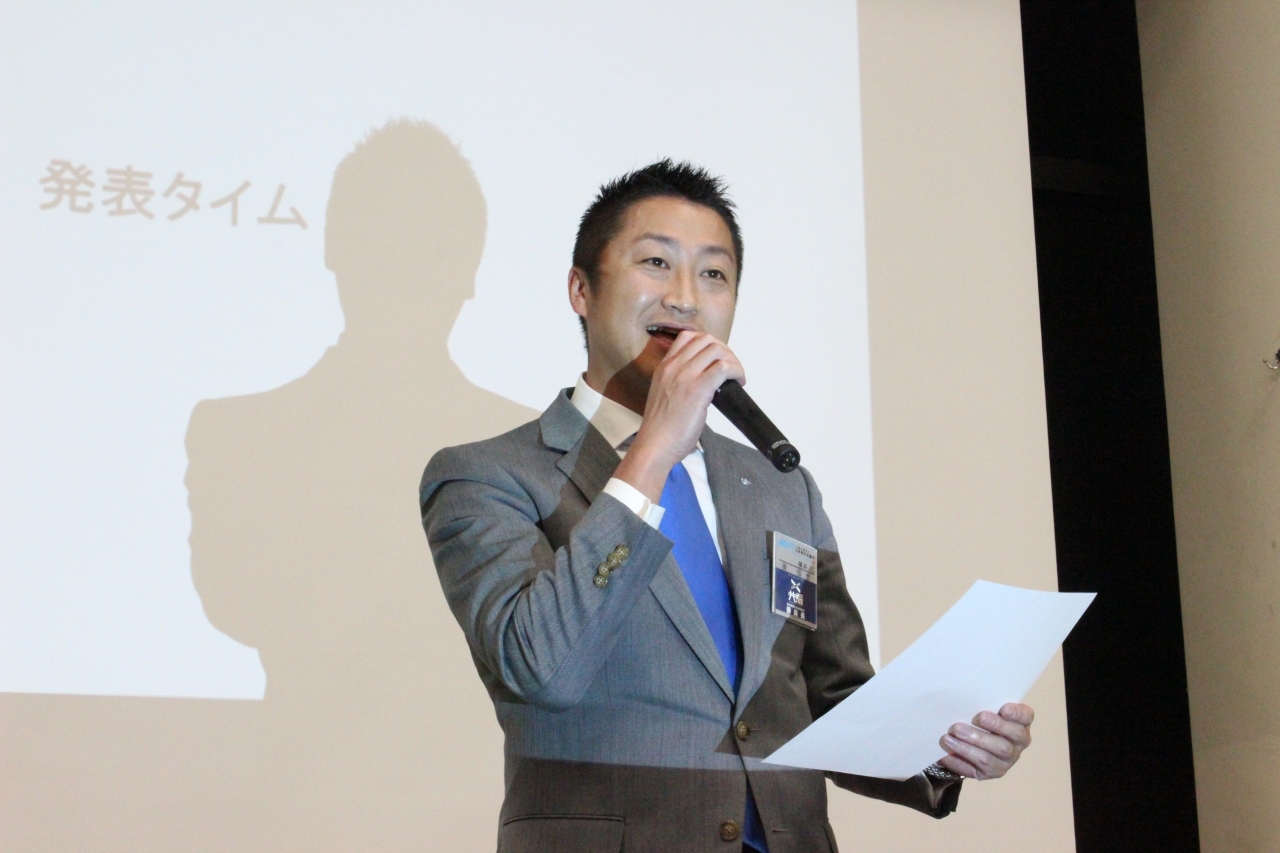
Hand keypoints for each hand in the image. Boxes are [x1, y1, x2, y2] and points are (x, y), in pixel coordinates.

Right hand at [614, 331, 743, 501]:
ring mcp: (685, 376)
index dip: (708, 344)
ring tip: (736, 376)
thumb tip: (703, 382)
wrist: (654, 446)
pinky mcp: (698, 389)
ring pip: (716, 349)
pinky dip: (736, 371)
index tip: (716, 359)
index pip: (687, 337)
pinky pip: (724, 367)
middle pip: (706, 340)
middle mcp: (673, 367)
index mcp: (664, 367)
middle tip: (731, 368)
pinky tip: (738, 383)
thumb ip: (678, 383)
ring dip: (732, 360)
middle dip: (724, 351)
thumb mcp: (663, 396)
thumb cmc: (660, 430)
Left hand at [937, 703, 1033, 779]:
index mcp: (1020, 724)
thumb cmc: (983, 718)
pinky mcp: (991, 773)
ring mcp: (1006, 762)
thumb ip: (983, 704)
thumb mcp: (987, 708)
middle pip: (1005, 743)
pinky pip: (973, 770)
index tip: (1003, 709)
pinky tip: (944, 755)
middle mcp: (1017, 744)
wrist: (976, 741)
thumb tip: (964, 699)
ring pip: (987, 759)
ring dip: (965, 748)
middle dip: (984, 734)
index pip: (1025, 718)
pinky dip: (957, 761)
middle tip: (968, 722)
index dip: (1016, 715)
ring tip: (947, 738)